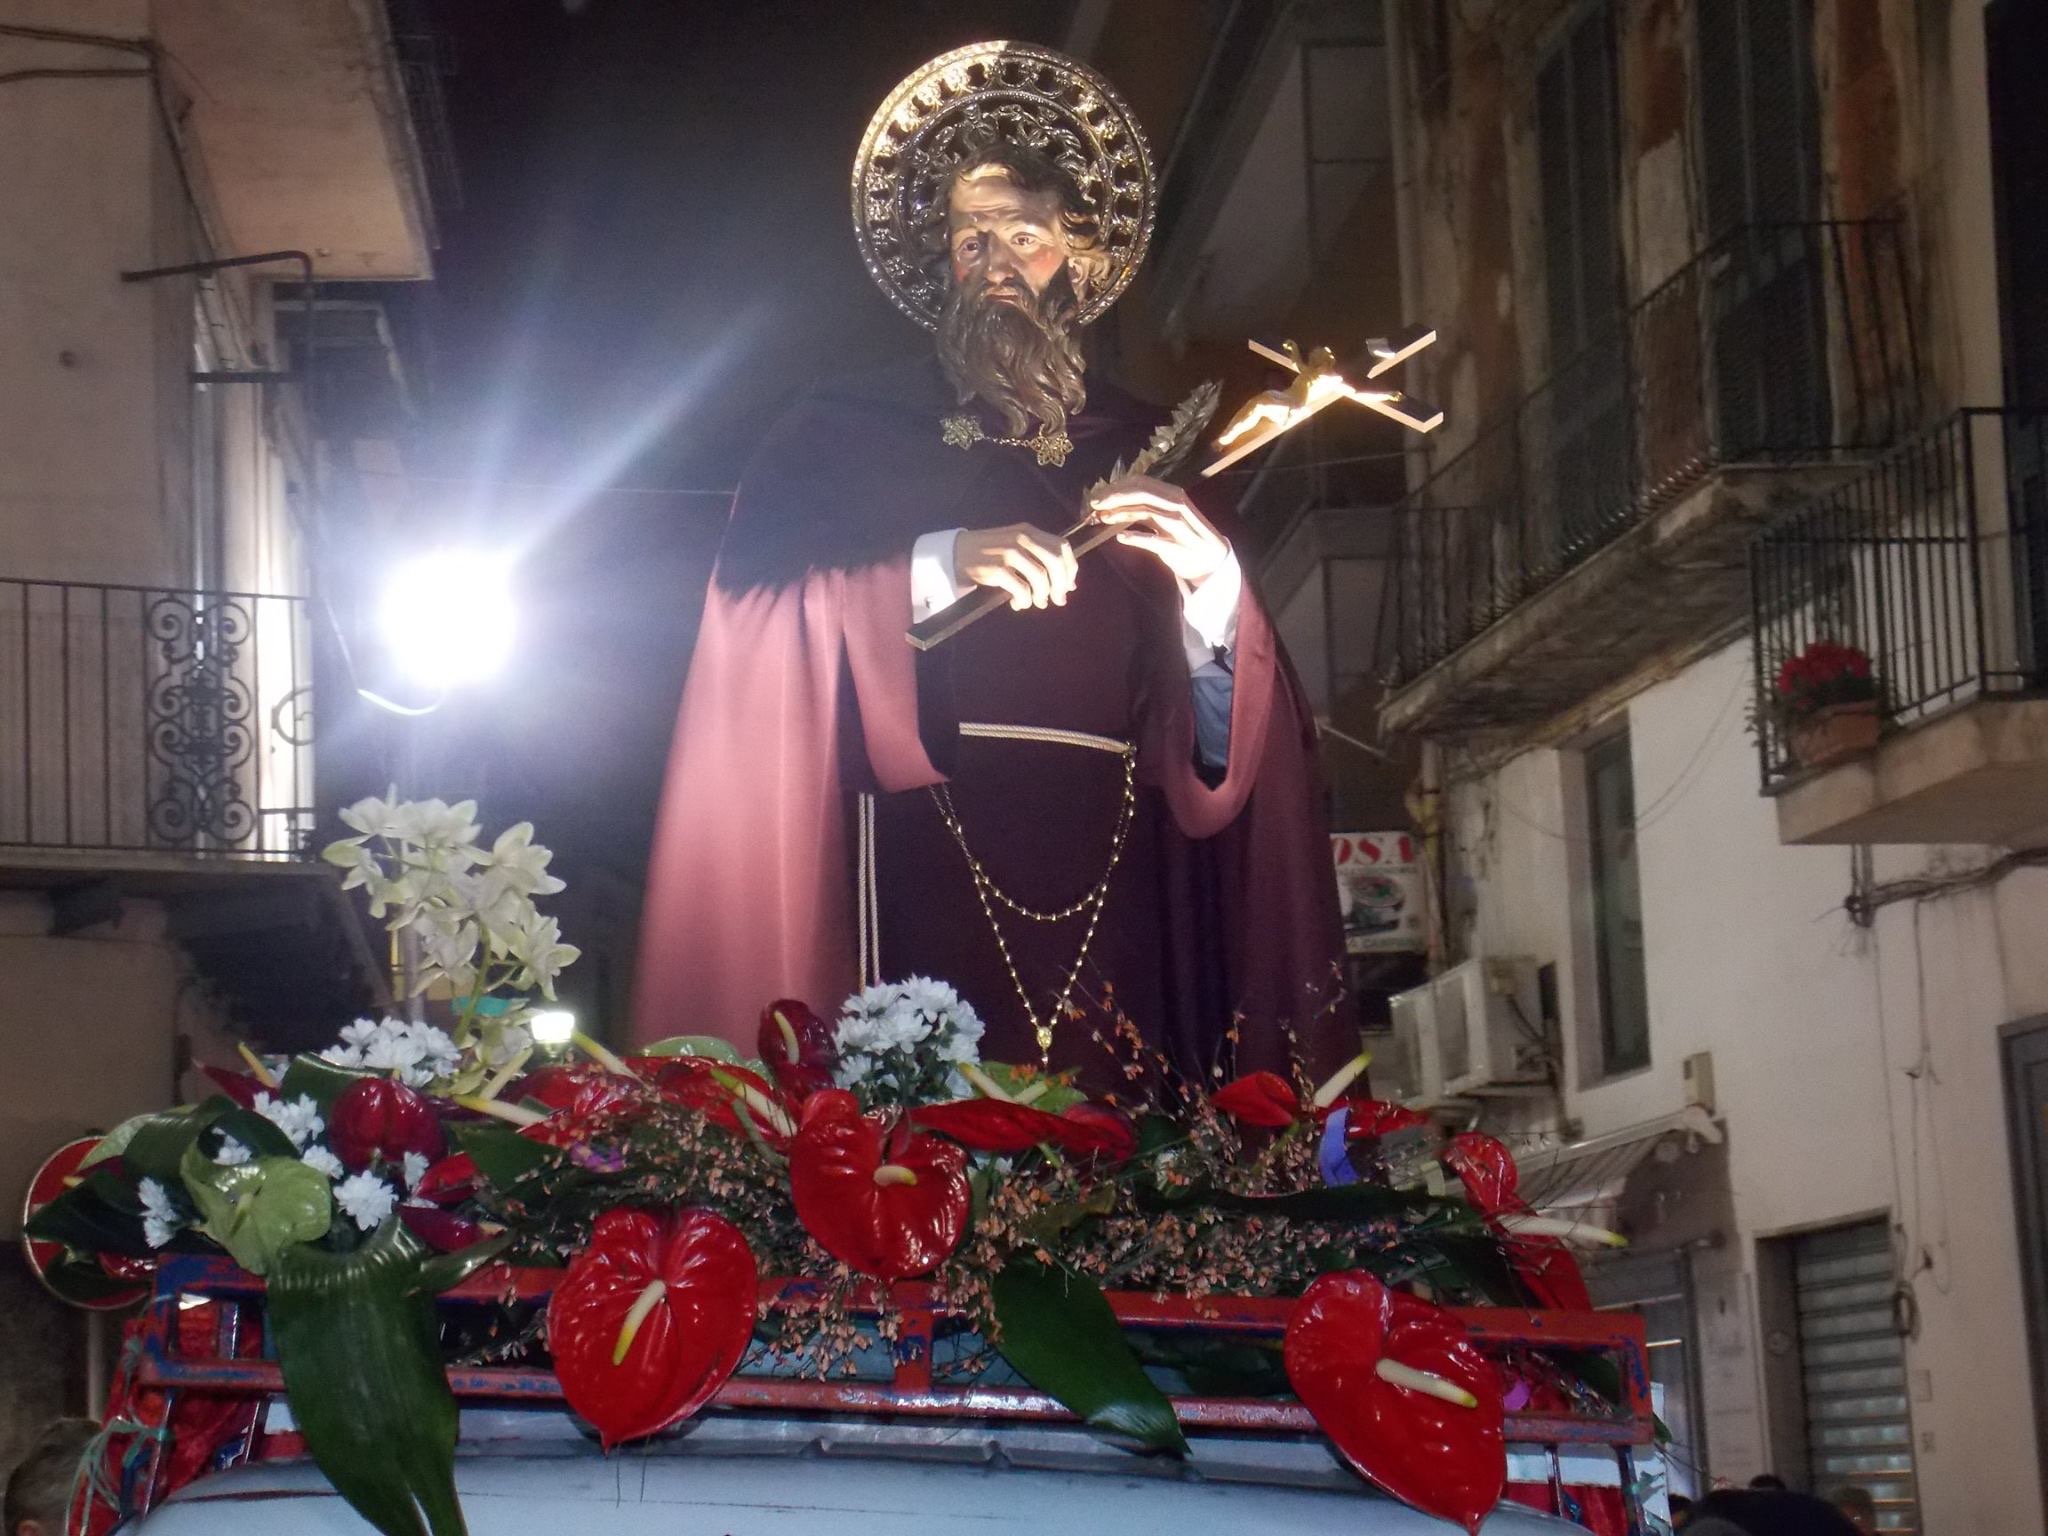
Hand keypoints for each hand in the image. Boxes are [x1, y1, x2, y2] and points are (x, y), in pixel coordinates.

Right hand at [953, 523, 1078, 610]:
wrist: (955, 553)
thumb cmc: (988, 552)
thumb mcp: (1013, 544)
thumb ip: (1038, 557)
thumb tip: (1067, 583)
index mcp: (1028, 531)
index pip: (1062, 546)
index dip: (1070, 568)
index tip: (1069, 585)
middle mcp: (1021, 538)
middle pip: (1055, 561)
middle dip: (1061, 584)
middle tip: (1058, 600)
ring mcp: (1009, 552)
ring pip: (1040, 577)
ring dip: (1042, 595)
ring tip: (1038, 603)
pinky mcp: (997, 569)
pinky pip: (1022, 589)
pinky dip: (1024, 601)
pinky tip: (1019, 604)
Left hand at [1090, 474, 1230, 586]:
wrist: (1210, 559)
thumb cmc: (1184, 535)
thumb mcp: (1167, 515)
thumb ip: (1144, 507)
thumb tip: (1112, 503)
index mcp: (1173, 494)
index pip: (1142, 483)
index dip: (1117, 487)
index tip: (1098, 496)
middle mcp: (1176, 505)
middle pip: (1142, 494)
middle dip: (1115, 497)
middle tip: (1094, 504)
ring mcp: (1178, 526)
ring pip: (1146, 512)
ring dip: (1121, 514)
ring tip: (1102, 518)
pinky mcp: (1175, 547)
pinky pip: (1153, 540)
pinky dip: (1136, 538)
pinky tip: (1120, 538)